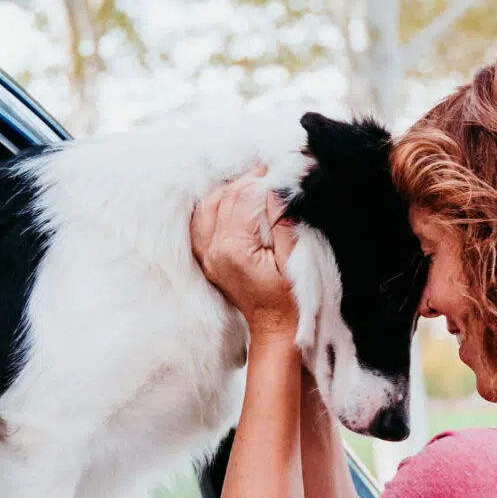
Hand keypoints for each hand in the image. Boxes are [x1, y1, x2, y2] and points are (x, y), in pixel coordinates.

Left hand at [193, 172, 300, 340]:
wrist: (275, 328)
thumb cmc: (290, 300)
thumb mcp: (295, 261)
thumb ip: (283, 224)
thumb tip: (276, 189)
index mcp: (234, 249)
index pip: (244, 198)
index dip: (263, 179)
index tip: (281, 168)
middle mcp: (214, 250)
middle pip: (226, 198)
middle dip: (249, 181)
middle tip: (272, 172)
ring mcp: (207, 255)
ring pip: (209, 205)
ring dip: (230, 189)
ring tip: (255, 183)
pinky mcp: (207, 258)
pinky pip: (202, 222)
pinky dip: (215, 205)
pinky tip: (231, 200)